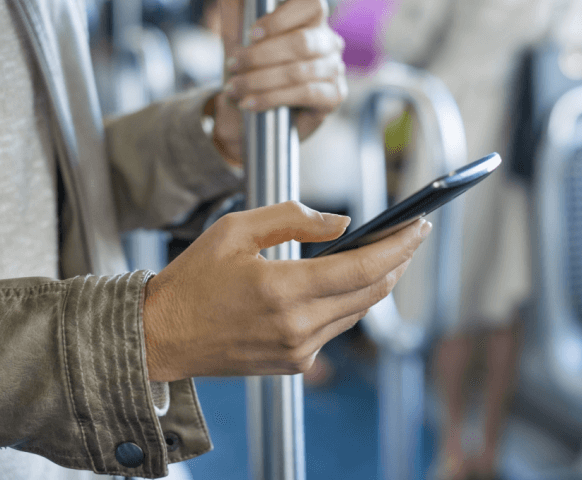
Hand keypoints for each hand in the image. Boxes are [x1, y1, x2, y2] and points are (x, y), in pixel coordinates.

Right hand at [142, 201, 430, 380]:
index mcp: (282, 290)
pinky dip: (349, 302)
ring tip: (387, 252)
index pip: (362, 269)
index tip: (420, 225)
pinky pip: (336, 328)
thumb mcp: (236, 229)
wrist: (161, 337)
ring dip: (377, 282)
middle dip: (398, 261)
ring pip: (358, 311)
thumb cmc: (194, 278)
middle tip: (411, 234)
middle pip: (371, 292)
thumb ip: (293, 218)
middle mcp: (297, 327)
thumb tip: (343, 223)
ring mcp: (298, 350)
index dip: (398, 246)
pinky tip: (349, 281)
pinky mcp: (294, 364)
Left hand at [213, 0, 346, 163]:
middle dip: (260, 57)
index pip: (311, 3)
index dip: (281, 18)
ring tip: (235, 89)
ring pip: (299, 71)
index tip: (251, 33)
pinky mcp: (334, 96)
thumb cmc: (248, 64)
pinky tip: (251, 104)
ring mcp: (334, 69)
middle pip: (301, 42)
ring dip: (260, 81)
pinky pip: (305, 94)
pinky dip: (272, 99)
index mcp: (310, 18)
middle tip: (233, 66)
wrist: (248, 110)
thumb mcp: (236, 27)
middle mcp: (328, 41)